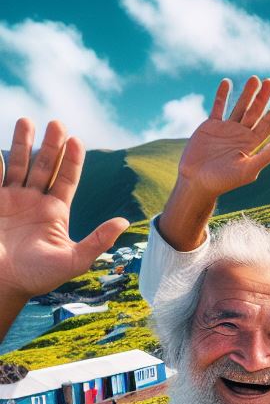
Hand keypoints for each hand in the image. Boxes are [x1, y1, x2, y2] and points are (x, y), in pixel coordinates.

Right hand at [0, 118, 127, 301]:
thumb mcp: (73, 260)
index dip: (72, 160)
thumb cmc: (37, 277)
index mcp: (55, 212)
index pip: (67, 179)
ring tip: (26, 120)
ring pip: (18, 164)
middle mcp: (34, 202)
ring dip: (22, 143)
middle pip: (45, 166)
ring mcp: (11, 200)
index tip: (76, 139)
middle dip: (51, 145)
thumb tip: (123, 221)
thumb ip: (98, 240)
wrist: (2, 284)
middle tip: (56, 122)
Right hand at [175, 77, 269, 199]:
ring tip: (254, 78)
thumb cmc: (223, 180)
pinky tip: (227, 83)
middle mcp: (241, 134)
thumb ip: (265, 157)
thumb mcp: (247, 170)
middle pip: (255, 112)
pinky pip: (218, 107)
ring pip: (239, 107)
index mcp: (252, 145)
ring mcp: (226, 129)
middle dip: (263, 97)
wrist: (197, 181)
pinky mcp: (210, 126)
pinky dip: (222, 95)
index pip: (268, 125)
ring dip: (247, 93)